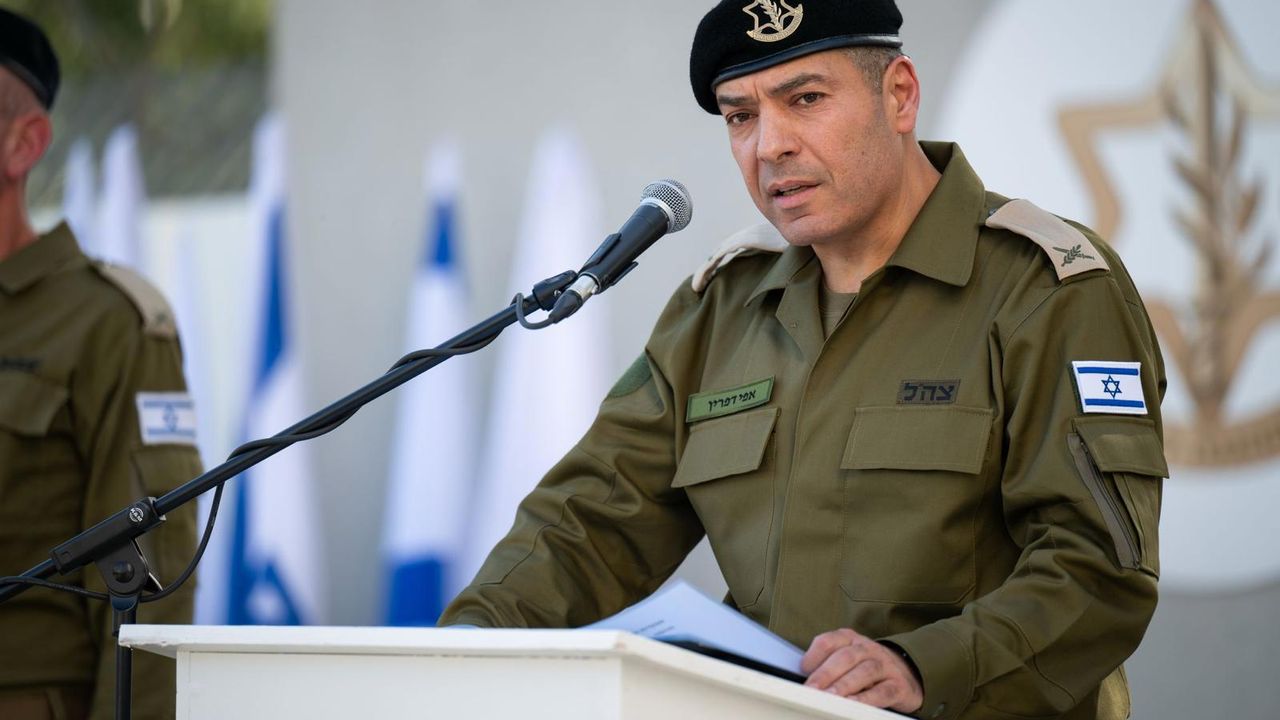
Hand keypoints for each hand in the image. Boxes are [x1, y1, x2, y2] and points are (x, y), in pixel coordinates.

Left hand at [801, 628, 923, 712]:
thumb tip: (804, 679)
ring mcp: (885, 665)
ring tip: (830, 697)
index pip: (828, 641)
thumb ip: (827, 664)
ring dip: (845, 685)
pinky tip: (854, 704)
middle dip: (825, 674)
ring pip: (864, 671)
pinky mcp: (898, 685)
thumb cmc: (867, 666)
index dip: (813, 655)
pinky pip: (883, 691)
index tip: (802, 671)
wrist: (908, 672)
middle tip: (811, 689)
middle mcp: (867, 648)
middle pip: (845, 656)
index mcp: (850, 638)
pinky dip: (867, 699)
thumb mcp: (847, 658)